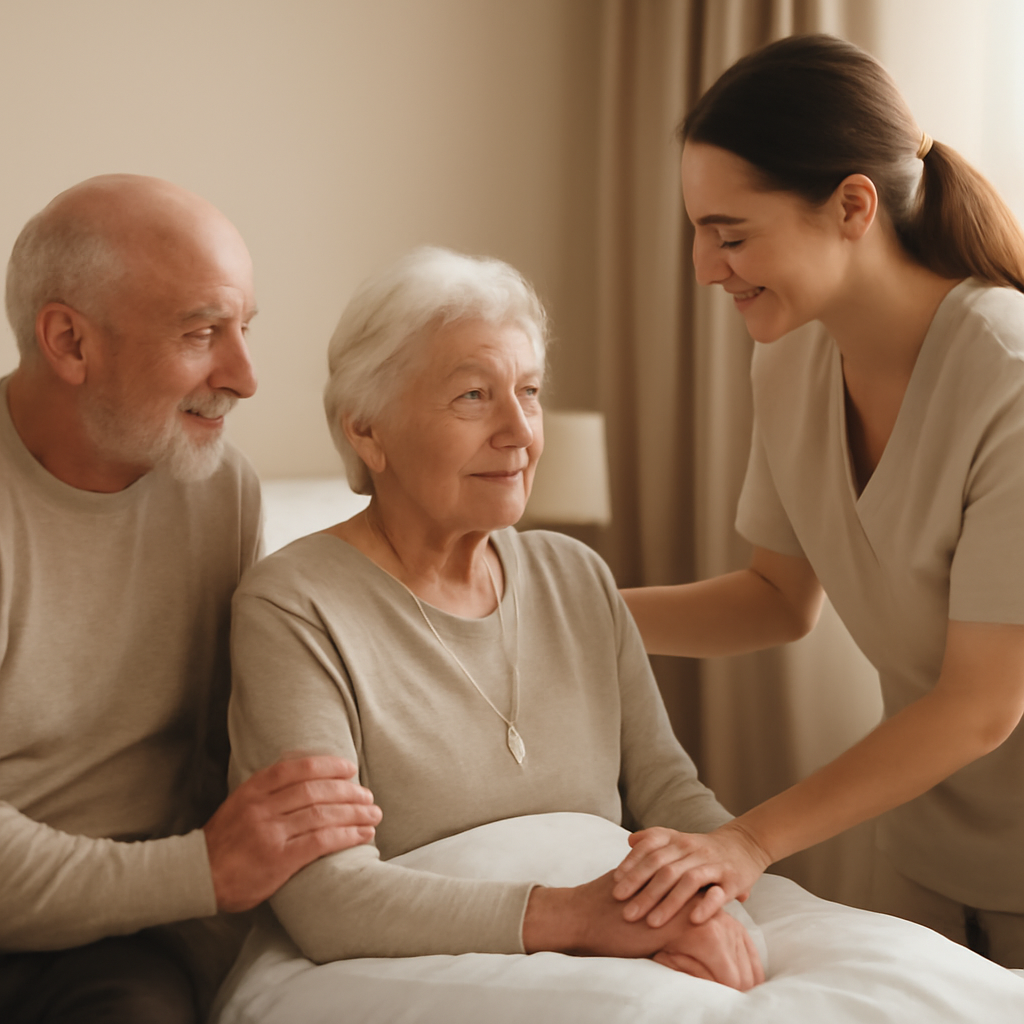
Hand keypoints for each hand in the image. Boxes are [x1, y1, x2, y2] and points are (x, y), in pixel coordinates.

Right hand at [203, 755, 381, 911]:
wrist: (196, 878)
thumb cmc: (223, 842)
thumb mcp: (238, 805)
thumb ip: (267, 792)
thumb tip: (308, 778)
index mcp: (252, 790)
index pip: (297, 768)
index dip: (327, 765)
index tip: (349, 767)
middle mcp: (262, 808)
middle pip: (315, 790)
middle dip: (348, 791)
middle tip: (367, 794)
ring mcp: (270, 834)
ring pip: (323, 814)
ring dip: (355, 813)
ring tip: (373, 814)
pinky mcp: (279, 860)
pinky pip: (321, 841)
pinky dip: (347, 835)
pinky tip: (363, 835)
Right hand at [523, 872, 762, 990]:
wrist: (587, 915)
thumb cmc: (611, 919)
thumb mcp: (646, 914)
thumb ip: (666, 916)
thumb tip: (680, 938)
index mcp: (685, 894)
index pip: (726, 924)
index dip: (740, 949)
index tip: (749, 972)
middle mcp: (692, 898)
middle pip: (735, 933)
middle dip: (747, 963)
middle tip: (756, 986)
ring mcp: (690, 910)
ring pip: (731, 945)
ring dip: (741, 972)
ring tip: (749, 993)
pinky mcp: (684, 926)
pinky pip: (716, 956)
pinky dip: (726, 976)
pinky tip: (732, 992)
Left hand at [612, 823, 770, 925]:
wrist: (744, 845)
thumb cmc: (702, 850)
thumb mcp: (679, 840)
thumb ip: (654, 840)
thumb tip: (630, 840)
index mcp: (677, 840)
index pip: (650, 848)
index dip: (632, 865)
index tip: (615, 884)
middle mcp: (693, 849)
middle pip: (664, 868)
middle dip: (642, 891)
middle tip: (626, 913)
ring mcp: (713, 864)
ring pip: (688, 881)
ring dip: (668, 903)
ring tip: (652, 923)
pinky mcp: (732, 880)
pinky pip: (719, 893)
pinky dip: (706, 906)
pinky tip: (692, 920)